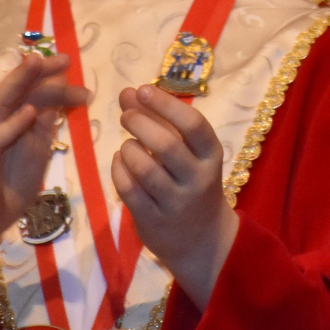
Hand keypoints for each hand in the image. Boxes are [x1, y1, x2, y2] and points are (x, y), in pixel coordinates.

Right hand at [0, 52, 88, 329]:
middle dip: (38, 71)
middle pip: (16, 90)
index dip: (50, 77)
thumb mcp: (33, 161)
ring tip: (37, 65)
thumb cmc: (4, 192)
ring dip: (19, 84)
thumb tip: (55, 108)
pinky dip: (11, 125)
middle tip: (64, 58)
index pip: (29, 92)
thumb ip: (42, 135)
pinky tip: (28, 112)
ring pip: (0, 104)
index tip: (71, 64)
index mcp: (6, 121)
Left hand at [113, 85, 236, 309]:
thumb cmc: (191, 183)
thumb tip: (129, 92)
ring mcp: (176, 202)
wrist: (202, 240)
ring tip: (127, 145)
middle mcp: (198, 179)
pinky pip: (129, 189)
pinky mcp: (153, 220)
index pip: (193, 124)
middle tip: (126, 115)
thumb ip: (159, 120)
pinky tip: (120, 161)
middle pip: (166, 144)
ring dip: (128, 149)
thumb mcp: (187, 152)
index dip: (165, 104)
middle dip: (140, 123)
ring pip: (144, 168)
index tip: (142, 90)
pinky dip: (118, 169)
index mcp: (211, 156)